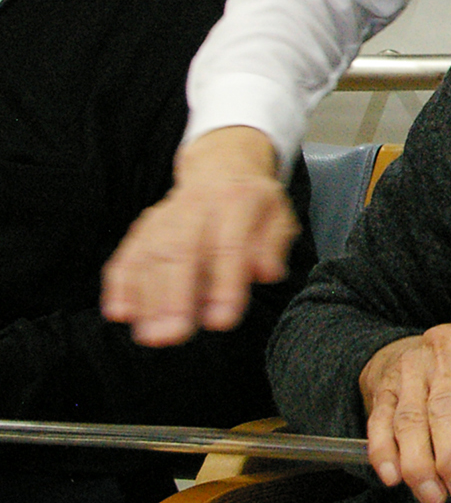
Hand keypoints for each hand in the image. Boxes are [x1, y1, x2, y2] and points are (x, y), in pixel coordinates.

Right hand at [101, 126, 300, 344]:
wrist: (222, 166)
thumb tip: (266, 273)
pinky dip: (120, 284)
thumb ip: (273, 245)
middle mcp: (196, 207)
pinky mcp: (142, 229)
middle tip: (173, 336)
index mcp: (237, 202)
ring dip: (146, 298)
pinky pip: (126, 254)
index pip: (229, 246)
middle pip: (180, 251)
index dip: (224, 285)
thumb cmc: (255, 204)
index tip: (221, 322)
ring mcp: (164, 216)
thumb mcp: (279, 216)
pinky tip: (119, 312)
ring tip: (150, 335)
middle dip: (175, 297)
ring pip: (150, 255)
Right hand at [358, 319, 450, 502]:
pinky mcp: (384, 388)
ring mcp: (410, 369)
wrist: (427, 346)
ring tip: (435, 495)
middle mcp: (445, 352)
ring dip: (420, 465)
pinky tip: (395, 478)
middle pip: (445, 408)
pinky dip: (384, 454)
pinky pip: (379, 423)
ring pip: (410, 420)